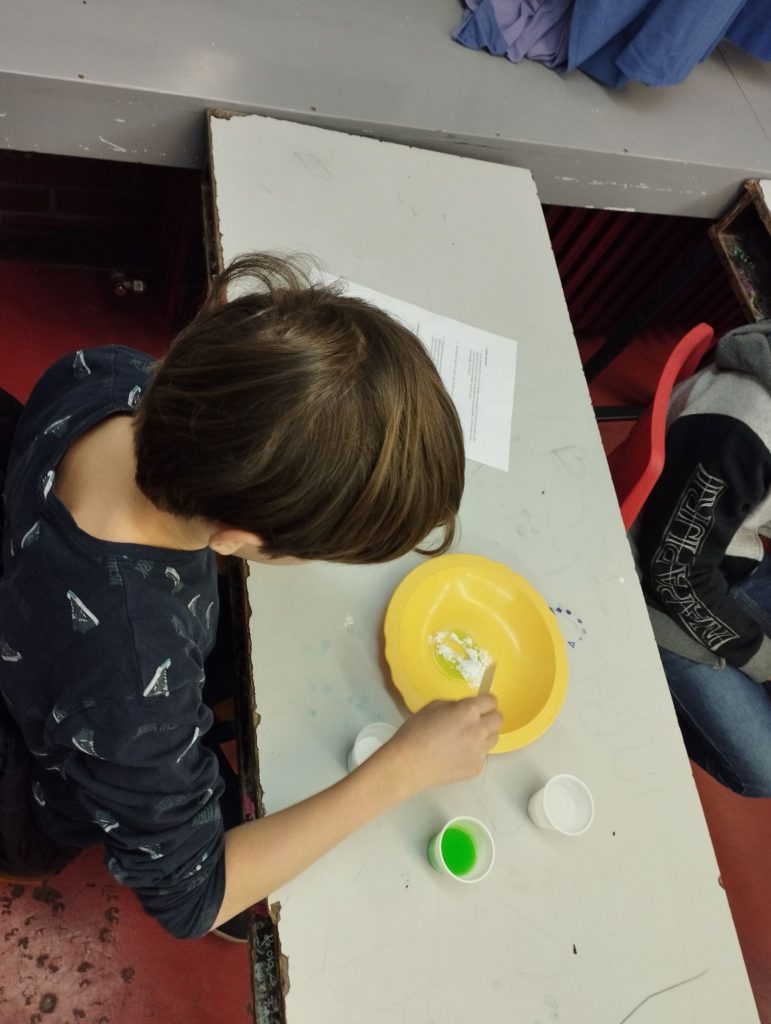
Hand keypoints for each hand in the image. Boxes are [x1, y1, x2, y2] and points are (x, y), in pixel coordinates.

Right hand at [382, 696, 502, 797]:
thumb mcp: (433, 707)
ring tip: (466, 739)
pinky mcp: (477, 768)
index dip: (485, 701)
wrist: (408, 765)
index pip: (492, 701)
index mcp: (468, 711)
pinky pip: (482, 756)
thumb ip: (454, 705)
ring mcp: (480, 751)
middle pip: (499, 719)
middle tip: (475, 721)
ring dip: (485, 735)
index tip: (479, 705)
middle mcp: (479, 730)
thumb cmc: (415, 731)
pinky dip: (474, 753)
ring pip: (494, 738)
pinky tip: (457, 755)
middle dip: (489, 717)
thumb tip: (464, 708)